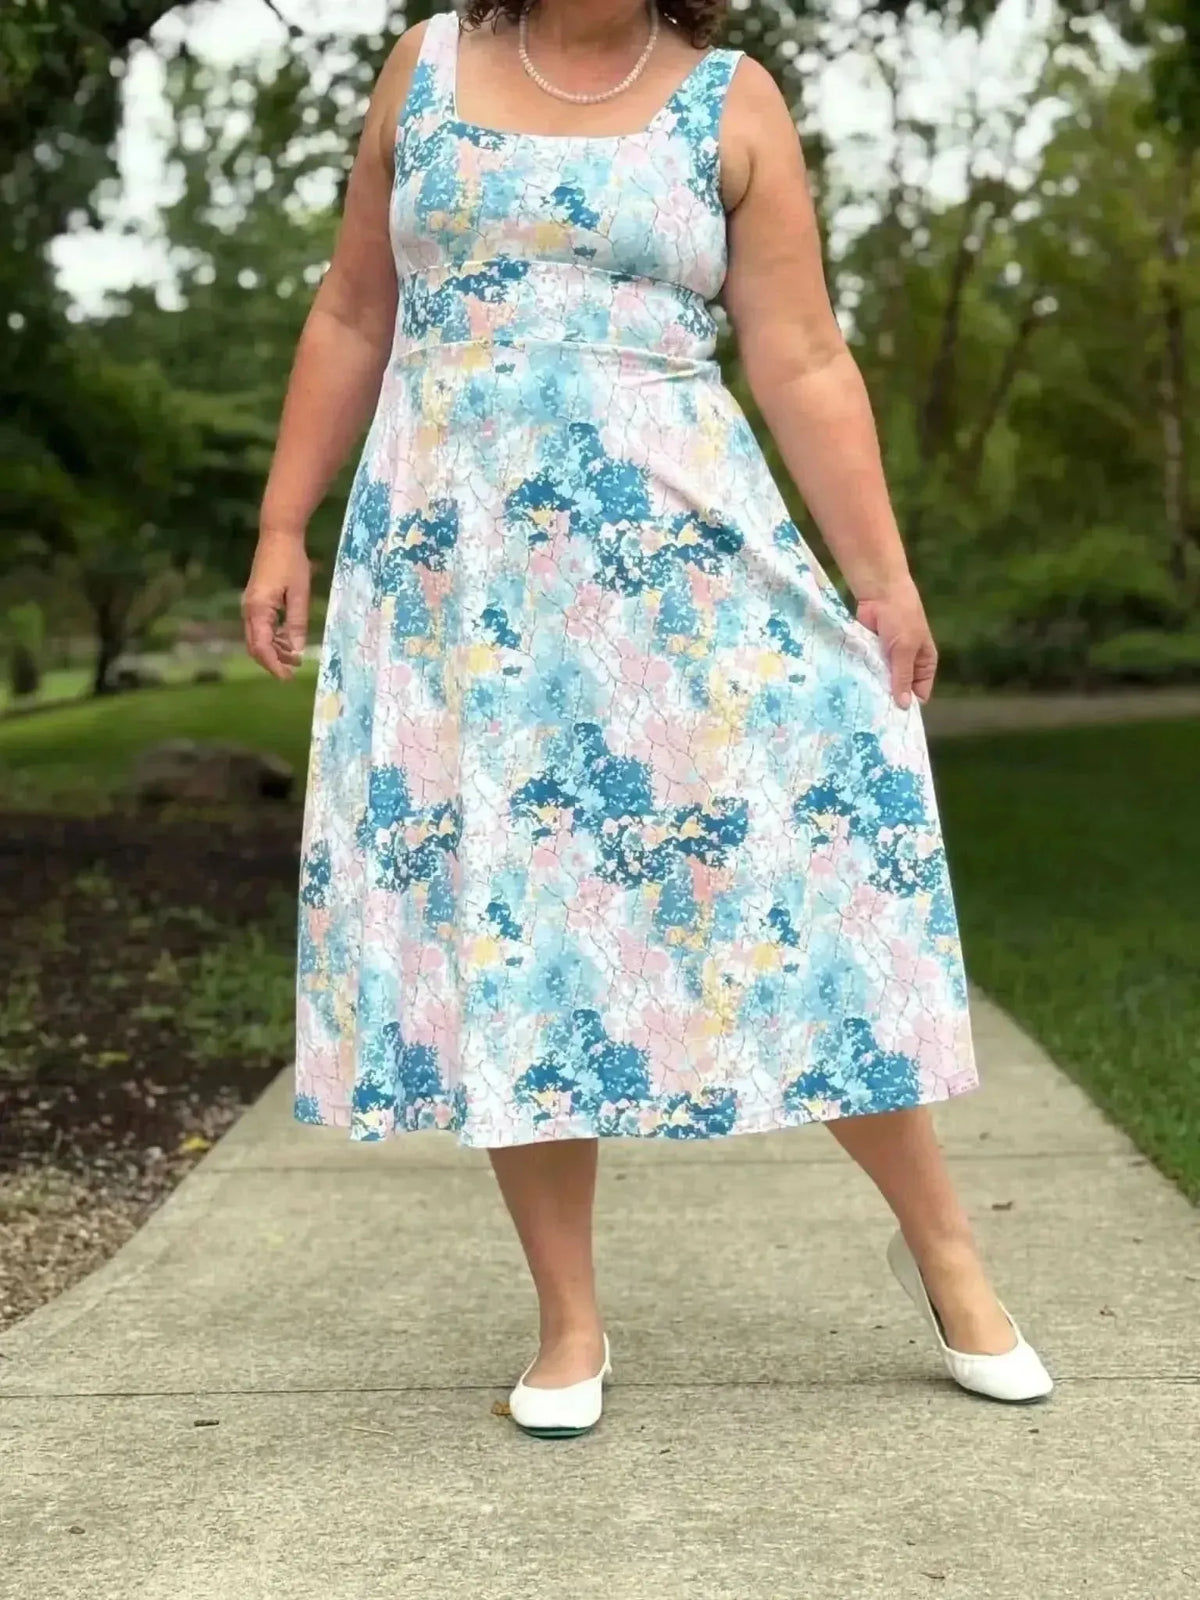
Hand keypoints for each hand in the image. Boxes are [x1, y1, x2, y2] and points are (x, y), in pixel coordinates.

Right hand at [242, 531, 310, 679]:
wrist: (278, 535)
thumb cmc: (291, 562)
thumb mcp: (299, 595)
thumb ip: (297, 624)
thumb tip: (296, 651)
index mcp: (258, 610)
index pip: (262, 648)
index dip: (274, 665)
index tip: (288, 677)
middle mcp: (249, 610)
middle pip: (256, 646)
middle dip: (273, 661)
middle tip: (292, 671)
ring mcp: (250, 605)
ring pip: (258, 638)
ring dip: (274, 650)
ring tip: (295, 658)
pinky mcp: (254, 600)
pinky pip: (260, 627)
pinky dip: (272, 638)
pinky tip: (288, 640)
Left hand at [854, 577, 936, 708]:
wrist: (880, 593)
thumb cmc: (901, 618)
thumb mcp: (905, 649)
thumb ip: (902, 677)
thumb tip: (903, 706)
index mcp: (924, 665)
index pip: (919, 694)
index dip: (907, 706)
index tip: (892, 721)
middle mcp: (907, 666)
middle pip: (899, 691)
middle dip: (888, 700)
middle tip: (872, 720)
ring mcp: (887, 662)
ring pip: (881, 683)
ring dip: (873, 691)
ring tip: (860, 709)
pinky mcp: (870, 656)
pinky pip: (867, 673)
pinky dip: (862, 679)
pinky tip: (852, 693)